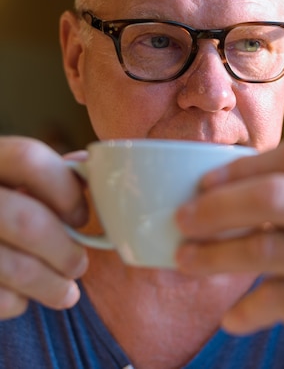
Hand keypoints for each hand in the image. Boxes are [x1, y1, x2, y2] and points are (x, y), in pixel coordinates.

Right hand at [0, 137, 88, 318]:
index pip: (28, 159)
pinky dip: (16, 302)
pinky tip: (21, 297)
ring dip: (53, 286)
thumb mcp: (9, 178)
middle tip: (78, 266)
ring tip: (66, 293)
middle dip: (65, 252)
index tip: (80, 217)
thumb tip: (95, 169)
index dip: (65, 191)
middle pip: (28, 222)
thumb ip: (47, 174)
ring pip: (18, 269)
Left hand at [175, 136, 283, 368]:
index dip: (247, 166)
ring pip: (267, 250)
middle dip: (219, 205)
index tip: (210, 181)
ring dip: (216, 256)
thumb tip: (252, 192)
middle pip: (277, 195)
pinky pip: (278, 301)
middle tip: (184, 217)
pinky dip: (247, 311)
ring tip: (186, 260)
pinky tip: (234, 318)